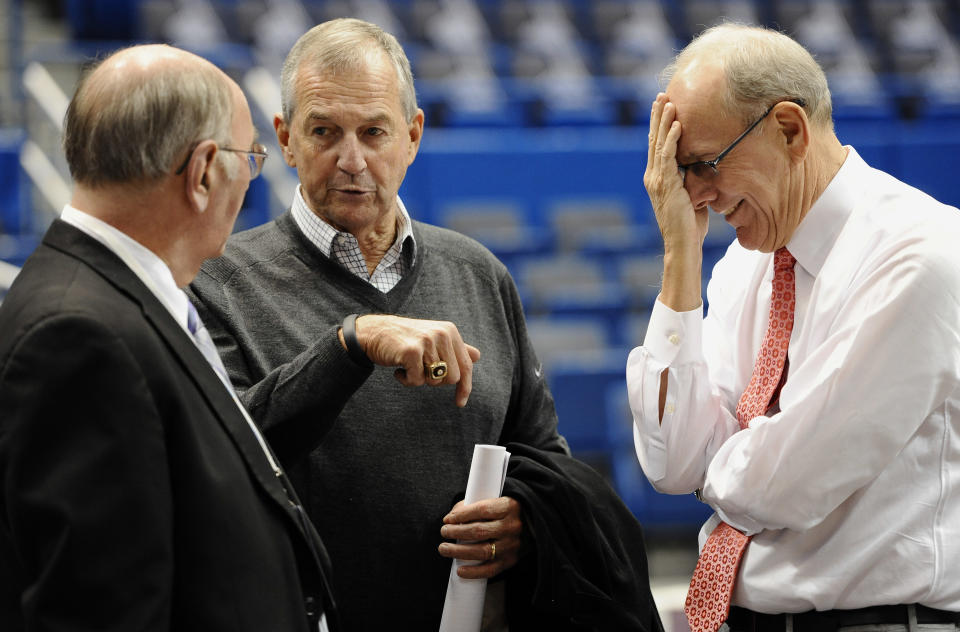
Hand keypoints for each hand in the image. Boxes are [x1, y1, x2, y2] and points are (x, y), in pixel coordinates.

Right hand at [353, 315, 480, 406]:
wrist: (374, 332)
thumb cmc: (405, 339)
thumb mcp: (433, 339)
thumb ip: (455, 348)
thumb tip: (477, 356)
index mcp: (450, 332)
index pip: (466, 366)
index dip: (465, 387)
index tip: (460, 402)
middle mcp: (442, 334)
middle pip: (452, 378)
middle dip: (435, 381)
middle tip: (420, 369)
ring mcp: (427, 342)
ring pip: (434, 381)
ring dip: (419, 380)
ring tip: (408, 366)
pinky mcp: (411, 352)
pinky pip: (416, 381)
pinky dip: (406, 381)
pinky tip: (399, 369)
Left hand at [437, 496, 522, 578]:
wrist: (530, 524)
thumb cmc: (503, 511)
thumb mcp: (494, 501)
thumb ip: (473, 506)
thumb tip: (451, 519)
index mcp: (509, 506)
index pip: (482, 510)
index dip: (461, 515)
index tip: (447, 519)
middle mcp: (512, 526)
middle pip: (479, 531)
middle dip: (456, 532)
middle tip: (444, 532)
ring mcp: (512, 545)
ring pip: (482, 551)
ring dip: (459, 551)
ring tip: (444, 548)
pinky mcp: (511, 560)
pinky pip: (490, 570)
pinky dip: (473, 572)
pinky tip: (459, 570)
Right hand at [644, 93, 708, 250]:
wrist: (683, 243)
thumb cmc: (690, 224)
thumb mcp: (690, 196)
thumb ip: (691, 180)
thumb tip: (701, 168)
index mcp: (657, 179)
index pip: (657, 146)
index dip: (659, 126)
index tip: (664, 107)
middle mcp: (653, 177)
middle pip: (654, 140)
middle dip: (658, 116)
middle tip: (662, 95)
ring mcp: (657, 180)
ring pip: (659, 144)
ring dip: (663, 121)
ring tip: (668, 102)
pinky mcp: (665, 184)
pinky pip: (668, 155)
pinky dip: (671, 138)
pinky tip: (676, 124)